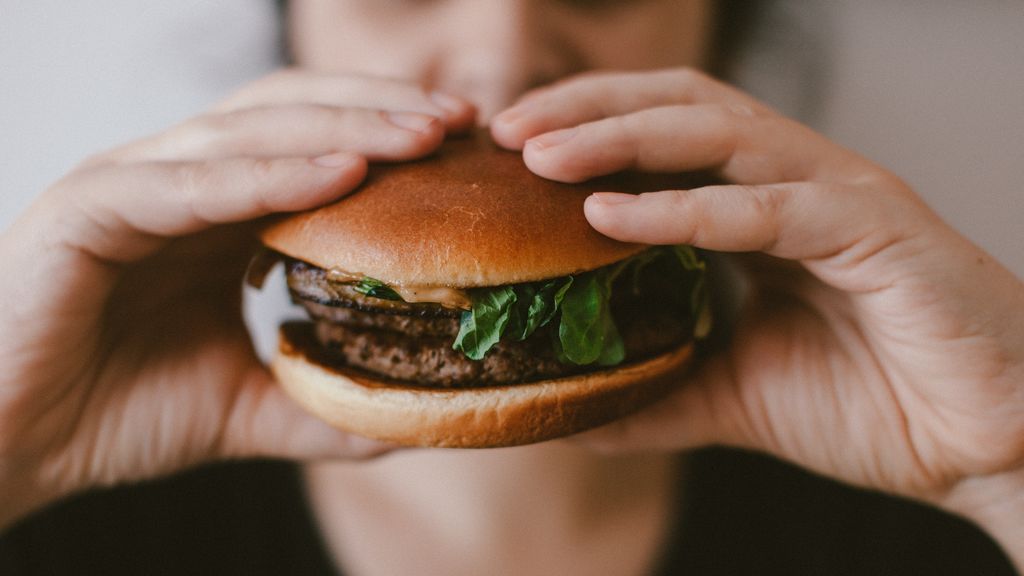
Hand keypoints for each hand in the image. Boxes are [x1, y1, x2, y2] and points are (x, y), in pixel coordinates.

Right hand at [0, 70, 475, 527]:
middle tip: (464, 123)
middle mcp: (178, 180)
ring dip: (346, 126)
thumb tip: (414, 416)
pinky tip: (342, 174)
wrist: (5, 448)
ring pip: (252, 132)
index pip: (315, 144)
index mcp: (215, 211)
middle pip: (294, 114)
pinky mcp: (89, 208)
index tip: (467, 150)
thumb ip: (324, 403)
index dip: (390, 138)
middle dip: (383, 111)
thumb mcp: (248, 409)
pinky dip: (270, 174)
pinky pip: (193, 183)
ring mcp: (132, 184)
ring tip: (425, 134)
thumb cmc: (115, 414)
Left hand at [492, 68, 1023, 556]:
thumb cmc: (874, 405)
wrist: (985, 447)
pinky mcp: (876, 229)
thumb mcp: (734, 395)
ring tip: (541, 155)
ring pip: (717, 132)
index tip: (506, 155)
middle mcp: (796, 182)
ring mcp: (837, 195)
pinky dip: (685, 208)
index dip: (584, 132)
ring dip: (620, 137)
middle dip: (586, 109)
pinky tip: (612, 214)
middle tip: (506, 131)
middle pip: (678, 107)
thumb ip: (657, 391)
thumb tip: (572, 411)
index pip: (662, 137)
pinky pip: (767, 205)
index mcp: (763, 207)